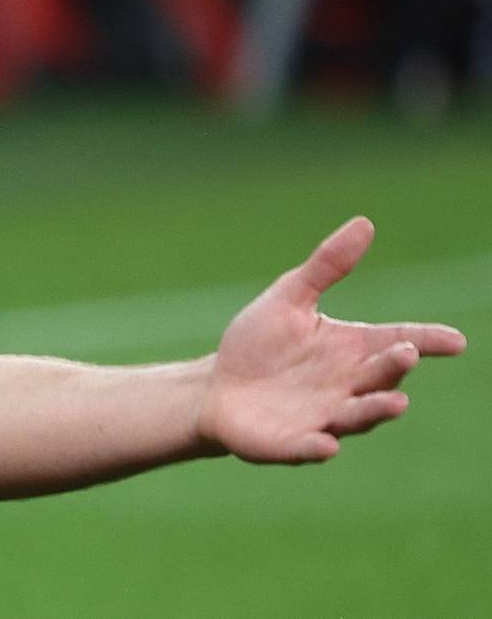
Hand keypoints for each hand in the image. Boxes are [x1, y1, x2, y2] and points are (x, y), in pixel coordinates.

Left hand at [199, 217, 466, 463]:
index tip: (456, 341)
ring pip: (356, 417)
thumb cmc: (258, 344)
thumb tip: (365, 223)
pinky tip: (326, 445)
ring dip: (374, 411)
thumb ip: (326, 266)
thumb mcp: (289, 298)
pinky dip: (316, 447)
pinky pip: (307, 448)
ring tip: (396, 401)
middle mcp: (347, 387)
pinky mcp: (290, 444)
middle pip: (380, 378)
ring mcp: (322, 417)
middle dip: (393, 368)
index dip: (428, 341)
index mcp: (351, 350)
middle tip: (403, 354)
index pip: (397, 342)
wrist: (216, 387)